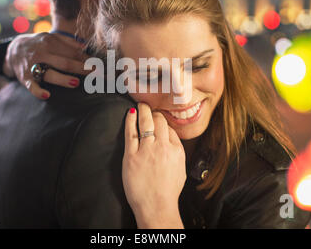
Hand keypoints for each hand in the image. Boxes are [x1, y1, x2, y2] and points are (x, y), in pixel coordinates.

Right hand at [4, 33, 90, 99]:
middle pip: (65, 62)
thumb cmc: (39, 45)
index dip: (88, 61)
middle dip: (82, 69)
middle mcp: (42, 53)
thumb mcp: (51, 38)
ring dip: (63, 79)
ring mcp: (33, 66)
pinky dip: (38, 91)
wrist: (12, 49)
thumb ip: (68, 43)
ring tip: (76, 83)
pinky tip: (47, 95)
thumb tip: (86, 48)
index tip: (101, 68)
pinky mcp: (25, 77)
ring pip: (50, 73)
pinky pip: (32, 86)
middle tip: (97, 76)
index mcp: (51, 42)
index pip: (73, 53)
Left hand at [123, 103, 185, 228]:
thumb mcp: (181, 169)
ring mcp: (147, 150)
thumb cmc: (168, 191)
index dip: (163, 121)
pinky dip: (130, 120)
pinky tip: (130, 113)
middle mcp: (163, 147)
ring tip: (141, 105)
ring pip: (146, 123)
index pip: (170, 128)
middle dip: (154, 112)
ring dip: (143, 111)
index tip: (158, 117)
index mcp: (176, 150)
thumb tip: (171, 136)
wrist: (156, 206)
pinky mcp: (132, 156)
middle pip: (159, 122)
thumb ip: (177, 150)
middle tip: (149, 106)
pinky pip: (131, 132)